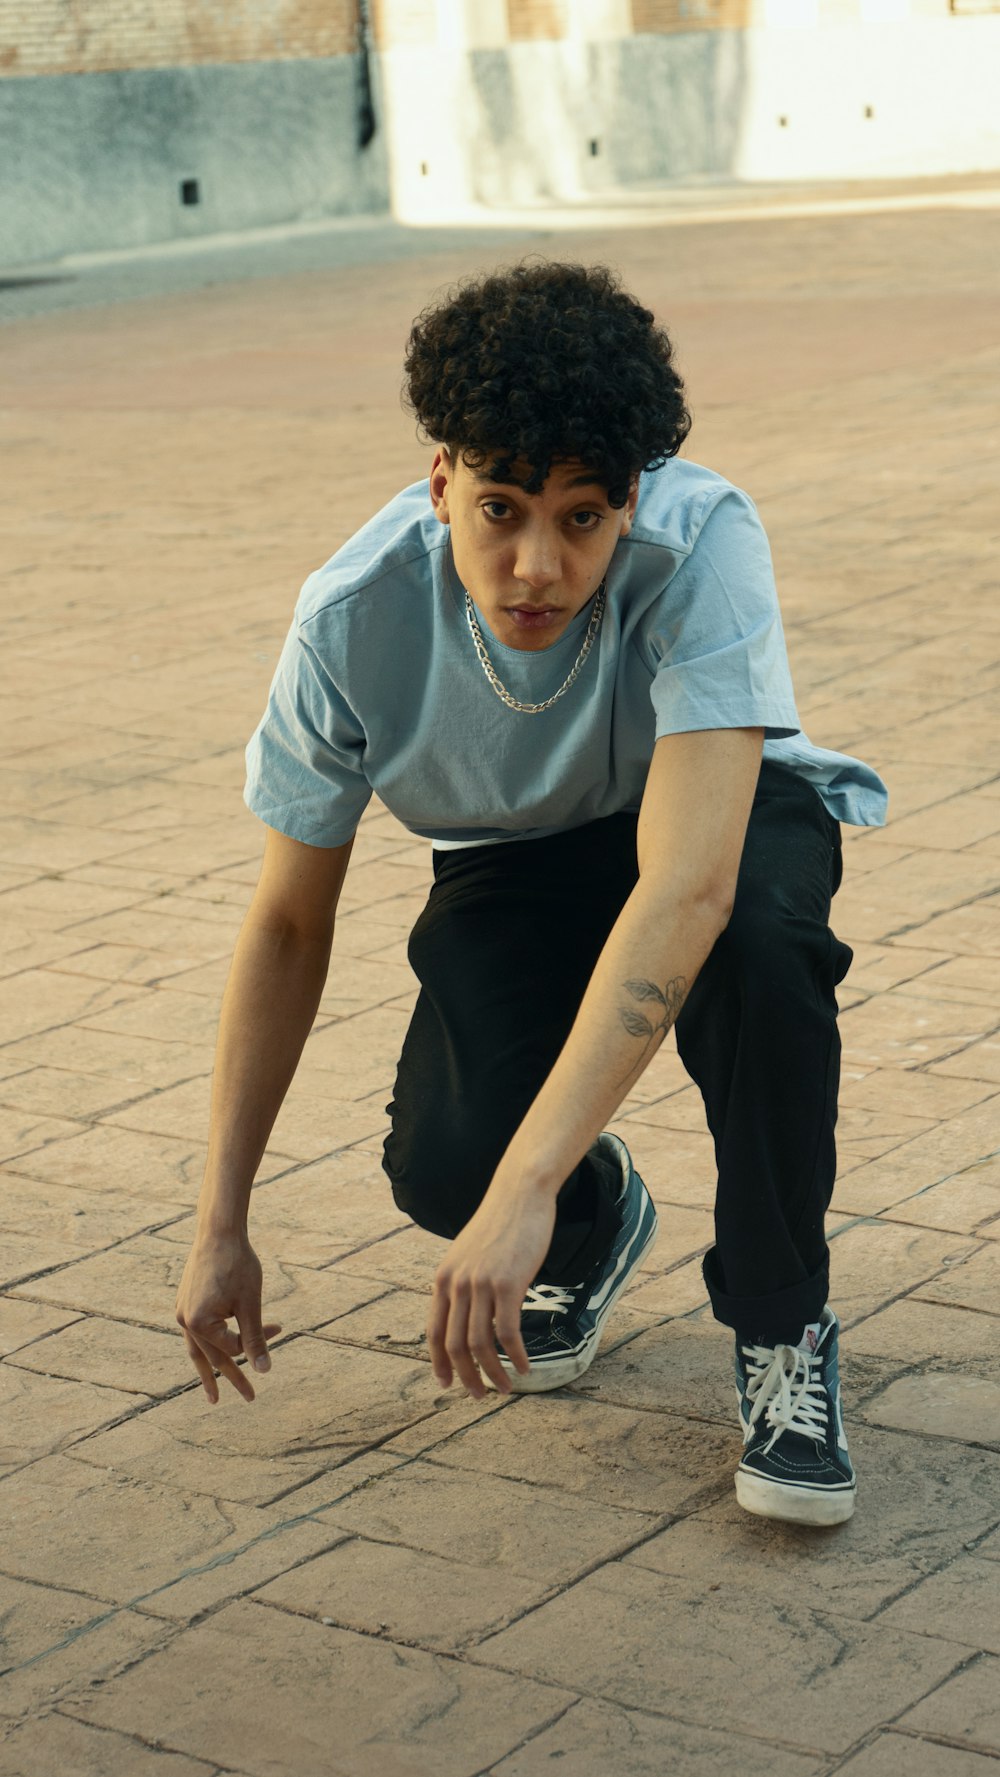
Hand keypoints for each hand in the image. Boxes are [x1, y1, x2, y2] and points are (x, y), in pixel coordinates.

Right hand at [175, 1230, 280, 1402]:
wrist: (219, 1231)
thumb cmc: (237, 1264)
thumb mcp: (250, 1303)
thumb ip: (255, 1338)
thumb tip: (264, 1371)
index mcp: (198, 1324)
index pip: (233, 1347)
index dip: (258, 1341)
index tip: (278, 1326)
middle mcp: (184, 1321)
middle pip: (212, 1357)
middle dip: (232, 1377)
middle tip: (250, 1398)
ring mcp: (181, 1312)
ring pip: (197, 1350)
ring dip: (208, 1372)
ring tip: (214, 1396)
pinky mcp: (185, 1302)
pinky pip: (195, 1333)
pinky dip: (205, 1346)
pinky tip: (210, 1352)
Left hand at [427, 1180, 555, 1399]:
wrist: (520, 1194)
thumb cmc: (500, 1224)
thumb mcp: (469, 1254)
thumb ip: (463, 1283)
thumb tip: (467, 1314)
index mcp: (443, 1279)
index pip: (434, 1332)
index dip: (439, 1363)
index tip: (447, 1384)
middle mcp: (457, 1284)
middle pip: (454, 1345)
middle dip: (467, 1377)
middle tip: (480, 1397)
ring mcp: (481, 1284)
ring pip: (480, 1344)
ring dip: (493, 1373)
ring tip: (507, 1388)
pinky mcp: (508, 1283)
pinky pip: (508, 1332)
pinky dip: (516, 1356)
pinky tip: (526, 1367)